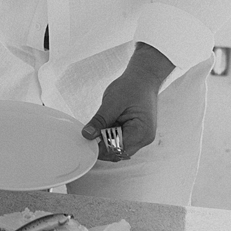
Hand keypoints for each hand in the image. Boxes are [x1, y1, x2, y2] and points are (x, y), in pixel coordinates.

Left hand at [81, 45, 172, 160]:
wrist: (143, 78)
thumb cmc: (132, 86)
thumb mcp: (112, 102)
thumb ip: (99, 120)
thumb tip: (87, 135)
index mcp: (141, 132)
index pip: (118, 149)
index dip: (100, 148)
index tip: (85, 142)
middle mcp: (144, 138)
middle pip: (118, 152)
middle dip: (102, 145)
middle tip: (89, 134)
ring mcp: (141, 137)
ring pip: (118, 147)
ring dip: (105, 140)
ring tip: (98, 126)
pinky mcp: (136, 133)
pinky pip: (120, 140)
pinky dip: (110, 135)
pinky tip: (105, 125)